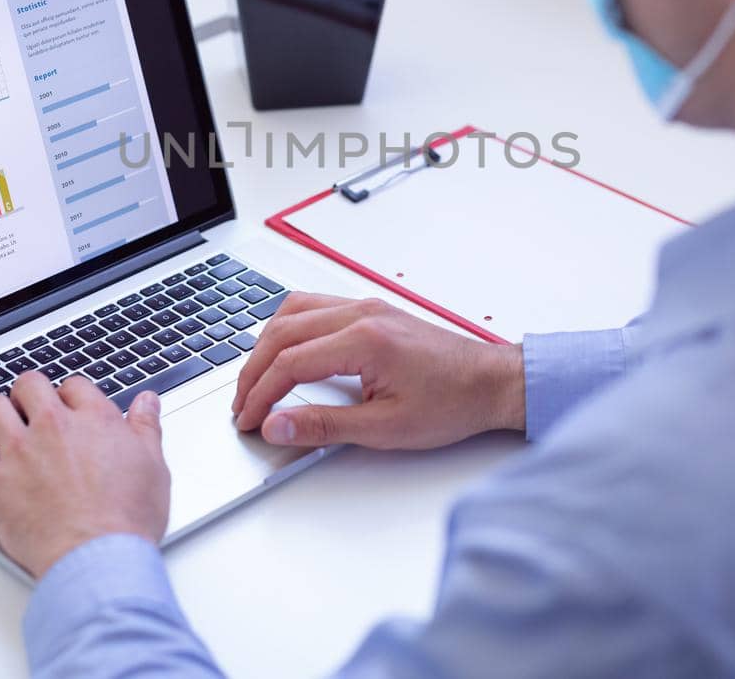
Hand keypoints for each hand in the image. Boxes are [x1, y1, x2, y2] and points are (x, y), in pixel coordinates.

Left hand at [0, 371, 169, 578]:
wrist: (98, 557)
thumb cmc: (127, 519)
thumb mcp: (154, 466)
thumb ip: (146, 428)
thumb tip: (147, 402)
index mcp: (93, 420)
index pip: (74, 386)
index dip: (69, 393)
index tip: (67, 404)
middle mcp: (52, 427)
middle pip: (29, 386)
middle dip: (26, 392)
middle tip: (25, 405)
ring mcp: (18, 453)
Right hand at [231, 293, 524, 449]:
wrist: (492, 382)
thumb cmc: (452, 402)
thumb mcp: (385, 428)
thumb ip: (324, 426)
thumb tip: (278, 426)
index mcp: (364, 340)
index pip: (290, 363)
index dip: (261, 395)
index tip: (248, 420)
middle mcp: (361, 313)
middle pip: (282, 332)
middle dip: (254, 371)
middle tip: (242, 406)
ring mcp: (366, 307)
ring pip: (293, 311)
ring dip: (267, 344)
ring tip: (256, 380)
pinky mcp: (372, 310)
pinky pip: (314, 307)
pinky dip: (289, 328)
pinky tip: (285, 350)